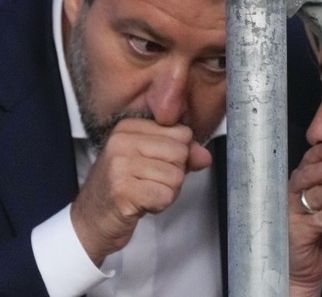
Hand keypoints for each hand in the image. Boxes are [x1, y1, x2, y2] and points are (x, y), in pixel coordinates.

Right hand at [70, 118, 211, 265]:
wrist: (91, 221)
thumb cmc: (123, 188)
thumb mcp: (153, 162)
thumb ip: (183, 155)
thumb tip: (205, 156)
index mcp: (129, 127)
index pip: (182, 133)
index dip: (178, 156)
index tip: (155, 165)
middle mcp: (122, 141)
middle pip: (181, 153)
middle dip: (174, 175)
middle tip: (150, 183)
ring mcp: (120, 165)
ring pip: (176, 176)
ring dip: (167, 192)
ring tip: (144, 193)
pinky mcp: (122, 190)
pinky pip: (165, 196)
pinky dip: (159, 205)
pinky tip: (141, 204)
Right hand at [289, 141, 321, 295]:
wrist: (306, 268)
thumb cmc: (321, 232)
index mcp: (301, 183)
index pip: (308, 161)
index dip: (321, 152)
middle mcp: (293, 195)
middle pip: (307, 174)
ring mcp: (293, 213)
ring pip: (314, 194)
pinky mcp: (299, 232)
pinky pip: (320, 218)